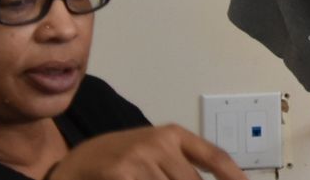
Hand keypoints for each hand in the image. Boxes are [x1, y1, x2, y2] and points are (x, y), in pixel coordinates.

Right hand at [45, 125, 249, 179]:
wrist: (76, 162)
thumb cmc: (121, 160)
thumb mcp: (154, 154)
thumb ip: (181, 167)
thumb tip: (214, 179)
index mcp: (173, 135)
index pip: (214, 156)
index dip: (234, 176)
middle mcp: (159, 143)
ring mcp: (139, 158)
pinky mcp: (120, 173)